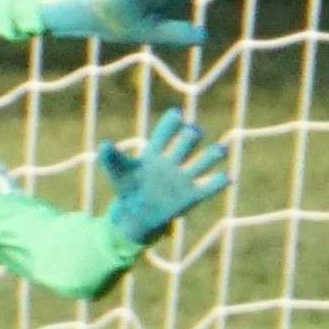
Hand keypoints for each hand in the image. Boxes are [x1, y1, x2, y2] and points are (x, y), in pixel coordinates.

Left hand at [99, 109, 233, 244]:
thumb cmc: (127, 187)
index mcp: (155, 153)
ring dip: (213, 155)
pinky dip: (218, 183)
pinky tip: (225, 177)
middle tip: (192, 133)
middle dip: (191, 136)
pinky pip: (209, 187)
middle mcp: (173, 161)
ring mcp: (184, 177)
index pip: (165, 133)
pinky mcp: (192, 195)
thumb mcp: (117, 173)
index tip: (176, 115)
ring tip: (220, 151)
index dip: (171, 123)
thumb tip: (103, 145)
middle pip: (187, 142)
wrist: (136, 213)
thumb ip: (110, 159)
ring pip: (203, 161)